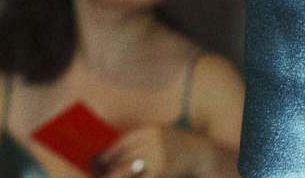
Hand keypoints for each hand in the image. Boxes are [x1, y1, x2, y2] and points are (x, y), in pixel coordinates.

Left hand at [97, 125, 212, 177]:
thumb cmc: (178, 146)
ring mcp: (156, 157)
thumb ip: (142, 140)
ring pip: (126, 169)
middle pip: (123, 156)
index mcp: (151, 130)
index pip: (122, 142)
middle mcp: (152, 141)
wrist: (202, 154)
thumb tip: (113, 153)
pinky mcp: (160, 171)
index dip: (110, 153)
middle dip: (110, 167)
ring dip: (115, 175)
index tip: (103, 161)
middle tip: (103, 174)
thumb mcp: (161, 135)